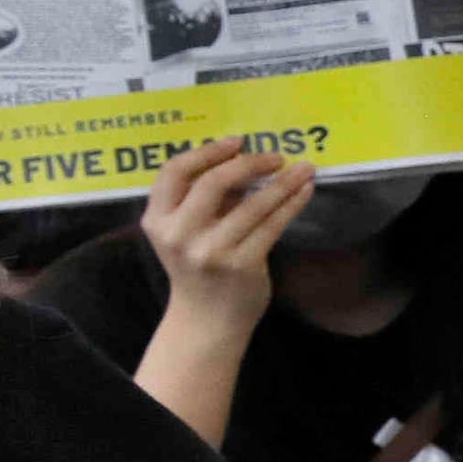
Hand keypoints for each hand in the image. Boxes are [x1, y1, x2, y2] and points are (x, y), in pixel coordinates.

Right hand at [142, 137, 309, 329]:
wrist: (206, 319)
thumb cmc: (197, 268)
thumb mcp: (183, 233)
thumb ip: (201, 201)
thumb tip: (242, 161)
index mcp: (157, 221)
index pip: (173, 172)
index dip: (206, 152)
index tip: (236, 142)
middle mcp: (178, 235)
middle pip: (212, 183)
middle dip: (248, 163)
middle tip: (275, 156)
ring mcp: (210, 251)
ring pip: (252, 204)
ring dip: (283, 182)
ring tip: (304, 168)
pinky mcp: (241, 265)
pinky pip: (272, 225)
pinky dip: (291, 203)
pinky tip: (304, 190)